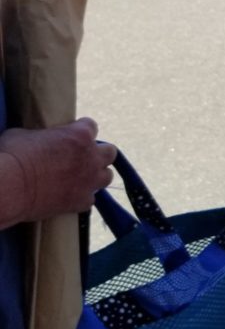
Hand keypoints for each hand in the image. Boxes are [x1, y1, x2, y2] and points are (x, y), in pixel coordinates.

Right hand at [0, 118, 116, 226]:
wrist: (9, 187)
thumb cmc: (13, 156)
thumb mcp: (26, 134)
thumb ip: (43, 136)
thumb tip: (39, 141)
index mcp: (80, 134)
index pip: (91, 126)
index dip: (80, 131)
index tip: (71, 136)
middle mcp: (91, 156)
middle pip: (110, 152)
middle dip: (98, 154)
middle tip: (81, 158)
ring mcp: (89, 180)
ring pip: (107, 177)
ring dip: (95, 176)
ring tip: (80, 179)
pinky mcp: (80, 202)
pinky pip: (90, 200)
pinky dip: (81, 198)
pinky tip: (69, 198)